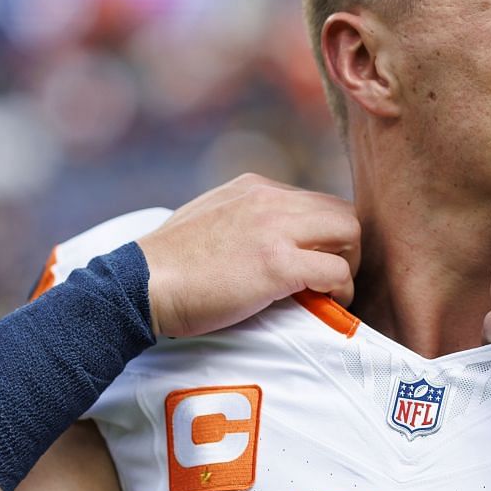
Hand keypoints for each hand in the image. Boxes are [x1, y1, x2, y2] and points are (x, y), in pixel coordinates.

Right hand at [136, 174, 360, 338]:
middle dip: (347, 246)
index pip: (315, 201)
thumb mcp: (210, 218)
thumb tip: (270, 242)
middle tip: (332, 278)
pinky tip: (323, 303)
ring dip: (349, 266)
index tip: (316, 261)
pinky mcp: (277, 264)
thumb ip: (244, 220)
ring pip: (350, 232)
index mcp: (254, 188)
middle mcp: (269, 199)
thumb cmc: (169, 264)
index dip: (324, 235)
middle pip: (343, 211)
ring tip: (330, 291)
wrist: (141, 284)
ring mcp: (275, 229)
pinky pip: (336, 271)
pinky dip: (340, 291)